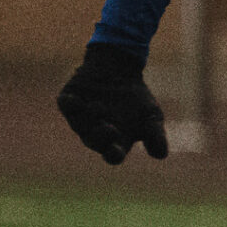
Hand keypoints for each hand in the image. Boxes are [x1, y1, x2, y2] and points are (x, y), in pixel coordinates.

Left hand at [57, 43, 166, 163]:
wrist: (120, 72)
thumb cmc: (137, 99)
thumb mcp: (152, 117)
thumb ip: (156, 136)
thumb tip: (161, 155)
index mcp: (114, 142)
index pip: (112, 155)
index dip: (113, 154)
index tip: (118, 150)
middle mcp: (94, 133)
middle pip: (93, 141)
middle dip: (101, 136)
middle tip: (110, 128)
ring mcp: (80, 118)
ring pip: (80, 124)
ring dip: (89, 119)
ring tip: (100, 107)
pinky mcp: (68, 101)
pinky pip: (66, 105)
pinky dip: (70, 104)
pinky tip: (74, 100)